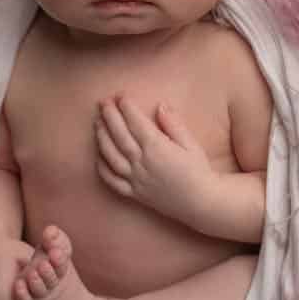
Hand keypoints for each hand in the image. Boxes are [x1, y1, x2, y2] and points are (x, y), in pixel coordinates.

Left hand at [96, 95, 213, 223]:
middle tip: (103, 102)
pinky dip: (102, 167)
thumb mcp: (191, 144)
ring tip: (97, 122)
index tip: (121, 96)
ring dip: (102, 137)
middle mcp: (142, 163)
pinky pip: (112, 181)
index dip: (127, 108)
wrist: (201, 203)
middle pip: (120, 136)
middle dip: (110, 116)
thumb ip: (174, 124)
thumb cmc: (198, 171)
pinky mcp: (134, 193)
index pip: (136, 123)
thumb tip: (160, 105)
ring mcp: (136, 179)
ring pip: (111, 156)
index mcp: (157, 149)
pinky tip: (99, 155)